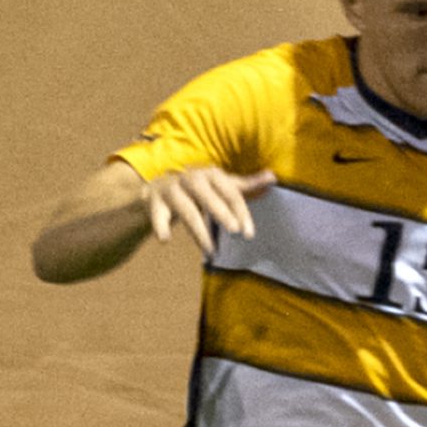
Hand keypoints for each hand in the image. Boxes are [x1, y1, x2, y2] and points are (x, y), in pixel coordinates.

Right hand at [143, 167, 275, 253]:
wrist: (158, 187)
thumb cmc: (200, 189)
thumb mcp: (222, 185)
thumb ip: (246, 185)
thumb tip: (272, 177)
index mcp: (211, 174)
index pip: (230, 192)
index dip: (241, 212)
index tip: (249, 234)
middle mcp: (190, 178)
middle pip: (206, 195)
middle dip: (221, 213)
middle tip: (234, 232)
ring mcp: (171, 189)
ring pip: (186, 210)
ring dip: (199, 232)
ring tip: (211, 252)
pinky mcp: (153, 201)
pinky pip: (157, 215)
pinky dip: (160, 226)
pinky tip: (165, 239)